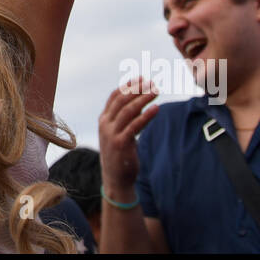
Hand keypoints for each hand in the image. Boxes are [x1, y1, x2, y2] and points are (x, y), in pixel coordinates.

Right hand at [97, 77, 159, 200]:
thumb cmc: (120, 155)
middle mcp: (105, 125)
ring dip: (142, 99)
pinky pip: (134, 126)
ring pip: (128, 111)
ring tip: (156, 91)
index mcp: (103, 120)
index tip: (141, 78)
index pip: (114, 97)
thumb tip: (139, 103)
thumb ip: (126, 119)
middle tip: (151, 82)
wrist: (115, 180)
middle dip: (137, 89)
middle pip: (121, 101)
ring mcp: (111, 134)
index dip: (127, 86)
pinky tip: (156, 108)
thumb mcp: (120, 133)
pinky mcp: (120, 144)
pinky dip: (146, 116)